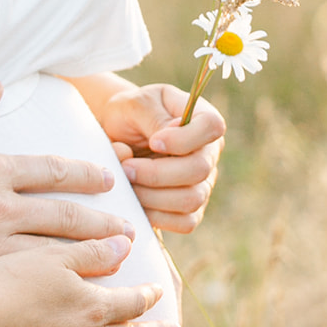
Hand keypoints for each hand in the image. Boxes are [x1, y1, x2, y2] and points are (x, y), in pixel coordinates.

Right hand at [0, 83, 138, 280]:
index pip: (52, 171)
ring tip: (115, 264)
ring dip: (89, 259)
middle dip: (101, 224)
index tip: (106, 179)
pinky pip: (23, 288)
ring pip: (53, 254)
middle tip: (127, 231)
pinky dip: (52, 292)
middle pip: (65, 217)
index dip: (85, 175)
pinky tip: (70, 300)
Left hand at [101, 82, 224, 233]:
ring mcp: (203, 183)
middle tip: (126, 168)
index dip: (184, 138)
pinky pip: (185, 222)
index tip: (154, 142)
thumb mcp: (134, 104)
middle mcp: (208, 152)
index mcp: (201, 117)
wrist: (114, 136)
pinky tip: (134, 198)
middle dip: (157, 173)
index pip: (212, 126)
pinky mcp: (191, 209)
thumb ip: (152, 117)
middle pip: (199, 169)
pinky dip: (156, 214)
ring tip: (126, 181)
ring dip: (152, 195)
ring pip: (191, 199)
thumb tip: (164, 139)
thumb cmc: (127, 114)